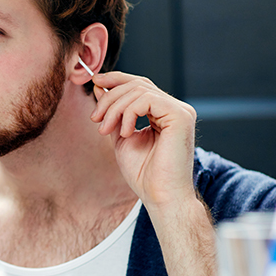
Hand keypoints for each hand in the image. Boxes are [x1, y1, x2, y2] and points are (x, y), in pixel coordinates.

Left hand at [89, 71, 197, 213]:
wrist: (159, 196)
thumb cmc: (143, 173)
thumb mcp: (121, 136)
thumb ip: (114, 112)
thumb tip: (101, 87)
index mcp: (163, 112)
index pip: (140, 84)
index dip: (116, 79)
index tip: (95, 81)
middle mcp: (175, 108)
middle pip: (137, 84)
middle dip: (110, 97)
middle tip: (96, 119)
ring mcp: (180, 111)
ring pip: (139, 90)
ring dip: (115, 108)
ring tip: (106, 130)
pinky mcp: (180, 116)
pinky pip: (147, 99)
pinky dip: (129, 113)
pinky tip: (125, 132)